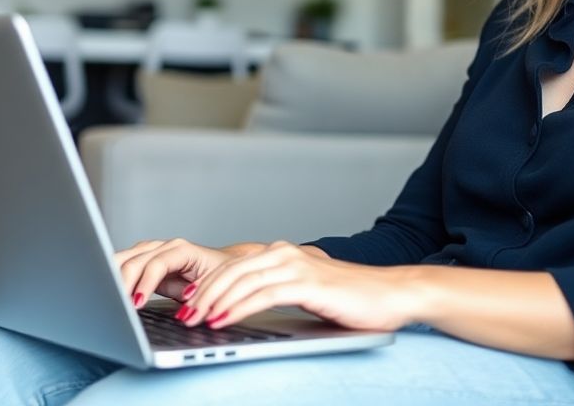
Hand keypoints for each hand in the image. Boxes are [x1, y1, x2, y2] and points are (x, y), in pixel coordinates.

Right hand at [115, 238, 230, 307]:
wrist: (219, 266)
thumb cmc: (217, 276)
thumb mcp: (213, 287)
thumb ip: (199, 297)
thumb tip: (186, 314)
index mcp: (182, 249)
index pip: (157, 264)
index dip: (145, 284)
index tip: (137, 304)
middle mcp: (163, 247)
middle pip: (135, 260)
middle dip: (124, 283)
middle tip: (117, 306)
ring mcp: (149, 251)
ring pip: (123, 259)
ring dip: (114, 279)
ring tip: (110, 300)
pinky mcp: (141, 260)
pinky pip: (121, 265)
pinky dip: (113, 278)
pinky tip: (109, 293)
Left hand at [174, 241, 417, 331]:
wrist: (391, 294)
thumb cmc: (349, 299)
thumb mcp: (303, 292)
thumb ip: (274, 292)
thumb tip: (240, 309)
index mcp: (280, 253)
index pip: (231, 267)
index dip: (206, 285)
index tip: (186, 304)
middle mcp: (284, 253)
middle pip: (230, 271)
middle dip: (202, 295)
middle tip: (182, 316)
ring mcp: (295, 266)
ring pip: (242, 281)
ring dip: (214, 303)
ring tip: (195, 321)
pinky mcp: (306, 283)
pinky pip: (263, 295)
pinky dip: (238, 308)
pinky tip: (223, 320)